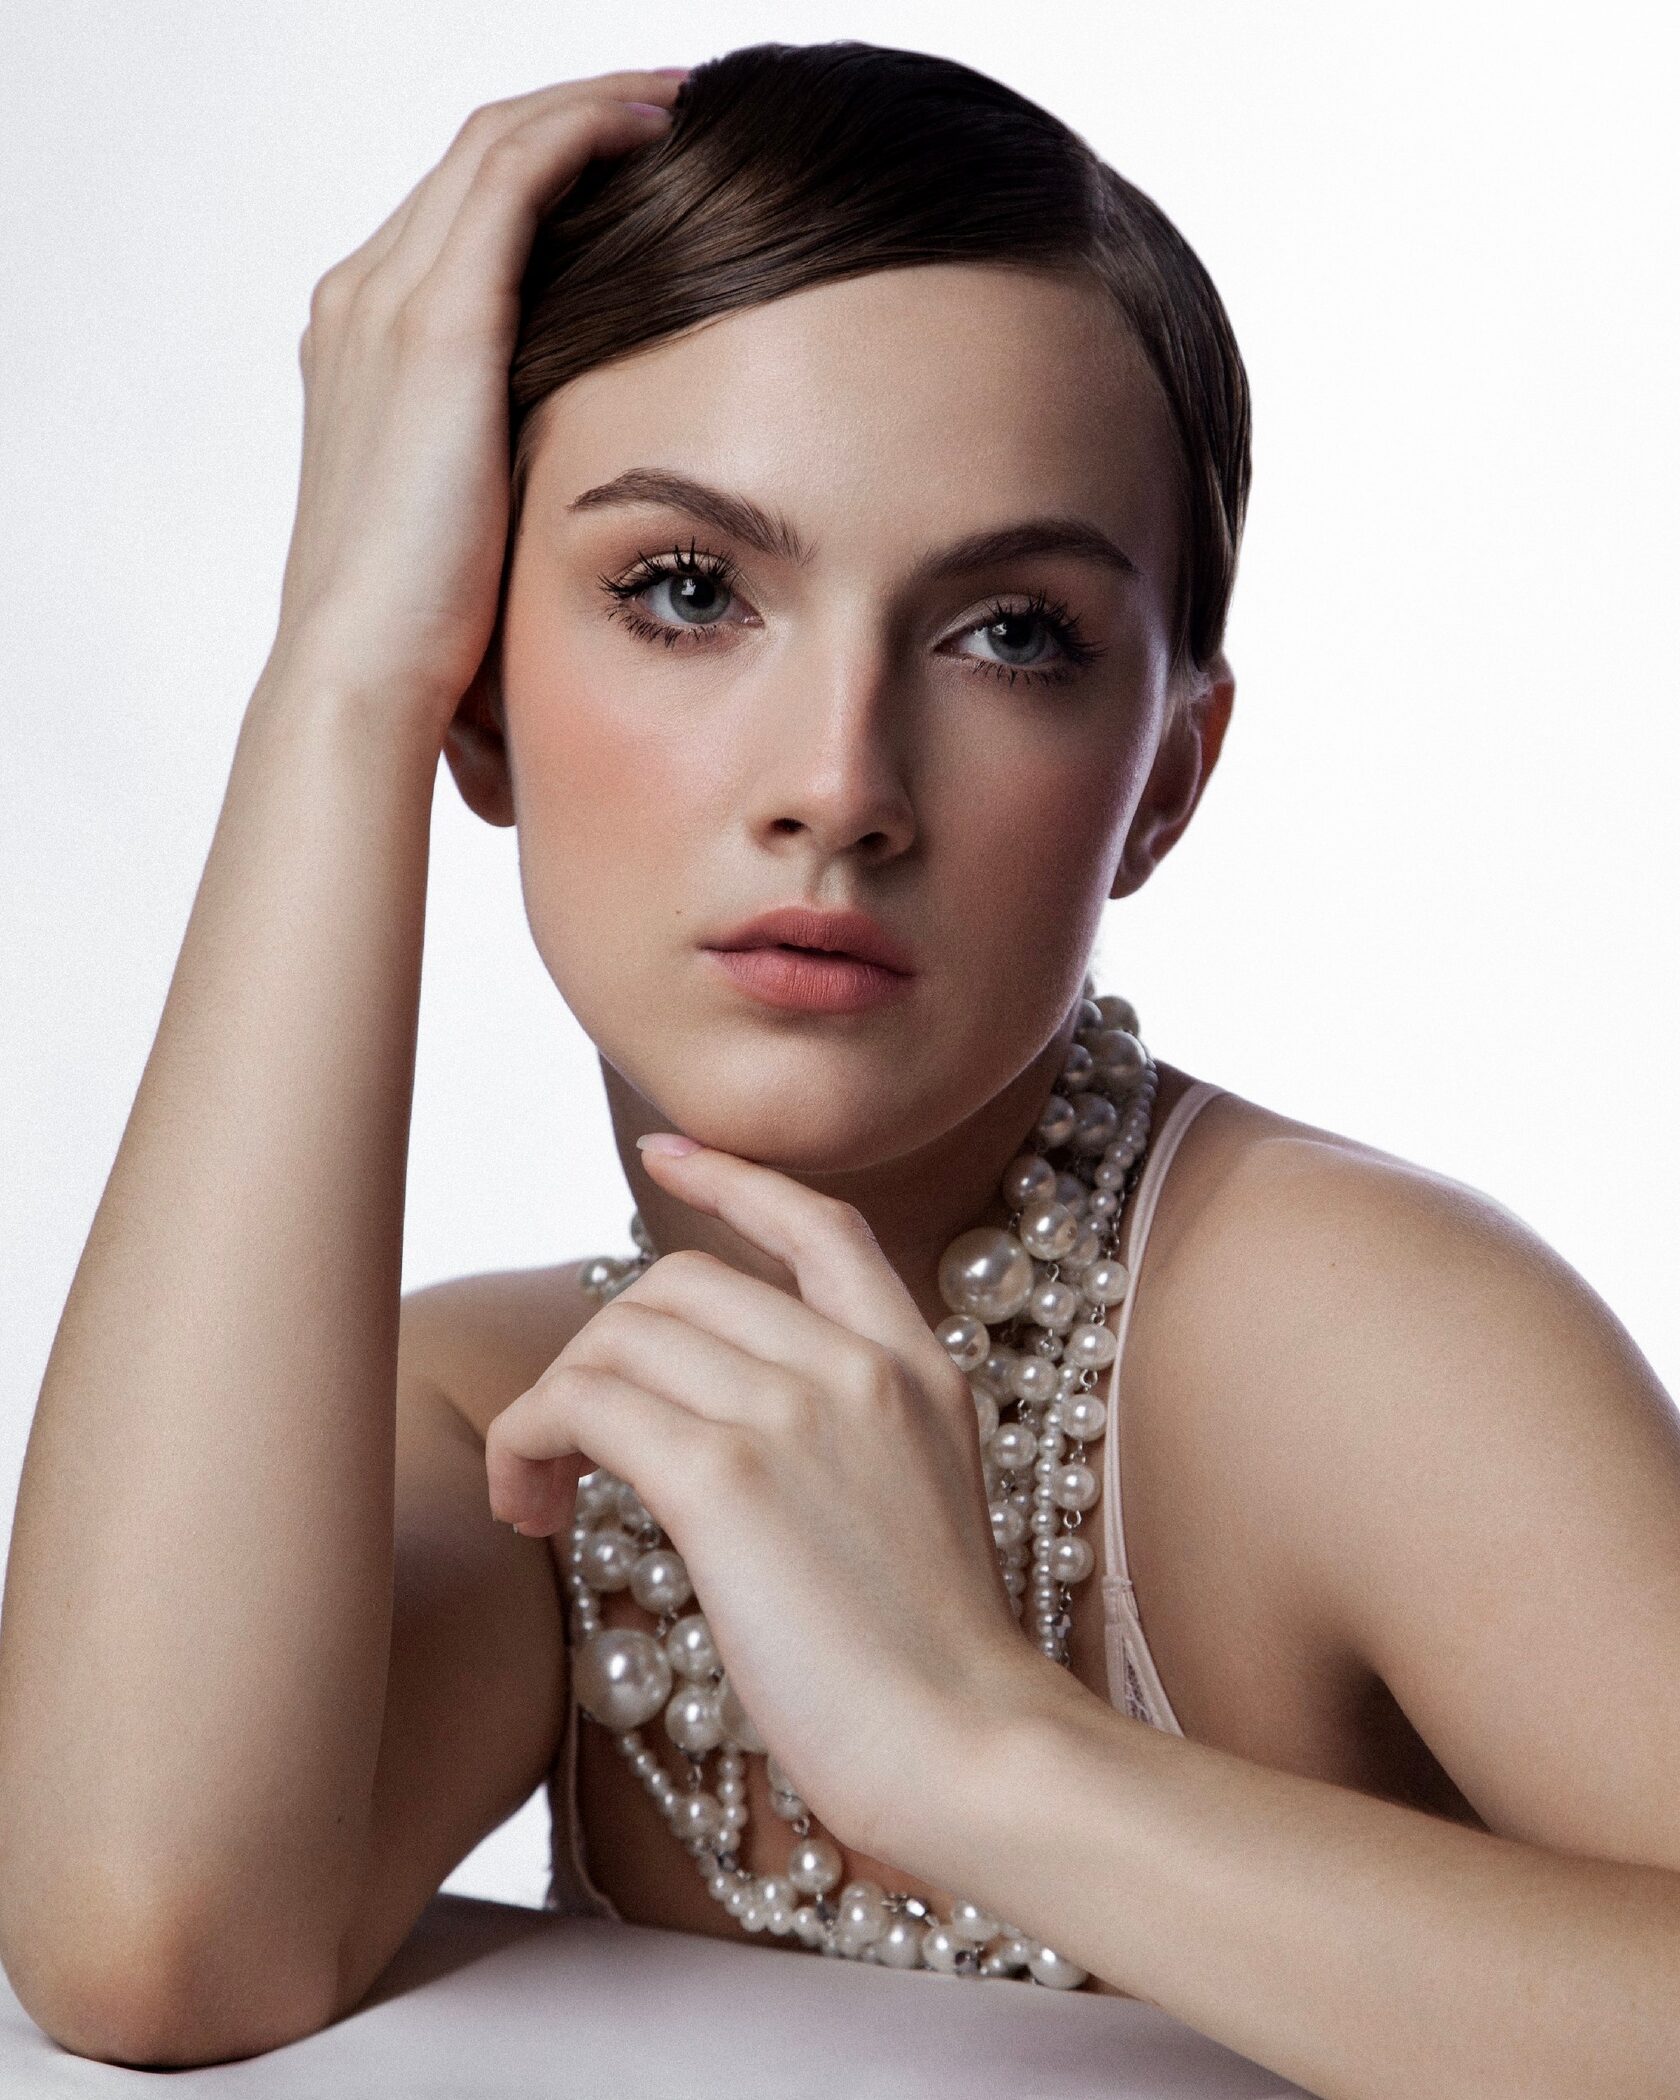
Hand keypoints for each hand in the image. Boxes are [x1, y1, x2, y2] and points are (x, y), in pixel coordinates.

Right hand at [269, 69, 684, 737]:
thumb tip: (586, 496)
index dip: (551, 169)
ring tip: (685, 100)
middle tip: (679, 106)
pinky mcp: (438, 324)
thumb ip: (503, 471)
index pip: (460, 214)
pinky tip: (663, 128)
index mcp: (361, 348)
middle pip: (478, 158)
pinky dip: (591, 130)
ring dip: (597, 104)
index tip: (641, 168)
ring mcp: (388, 303)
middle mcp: (361, 302)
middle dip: (579, 116)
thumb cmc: (422, 636)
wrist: (362, 673)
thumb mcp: (466, 527)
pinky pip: (520, 174)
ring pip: (500, 144)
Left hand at [484, 1138, 1051, 1862]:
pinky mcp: (728, 1478)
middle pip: (673, 1285)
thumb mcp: (921, 1502)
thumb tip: (716, 1420)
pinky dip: (532, 1441)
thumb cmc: (936, 1664)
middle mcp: (857, 1363)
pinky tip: (535, 1509)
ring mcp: (796, 1410)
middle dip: (598, 1350)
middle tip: (567, 1449)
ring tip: (542, 1494)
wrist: (971, 1747)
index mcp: (916, 1364)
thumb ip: (849, 1433)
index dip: (730, 1181)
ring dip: (549, 1407)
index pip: (816, 1224)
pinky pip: (584, 1406)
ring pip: (615, 1340)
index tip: (663, 1156)